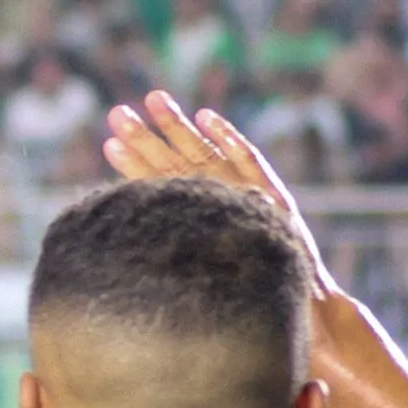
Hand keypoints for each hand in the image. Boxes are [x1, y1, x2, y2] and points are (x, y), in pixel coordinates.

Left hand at [100, 91, 333, 295]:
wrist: (299, 307)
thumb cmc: (250, 295)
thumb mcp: (205, 274)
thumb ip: (177, 254)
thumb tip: (129, 256)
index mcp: (203, 215)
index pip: (163, 184)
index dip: (136, 164)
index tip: (108, 144)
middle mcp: (221, 199)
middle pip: (178, 161)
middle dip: (149, 136)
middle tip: (117, 112)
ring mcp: (245, 195)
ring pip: (206, 154)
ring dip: (180, 127)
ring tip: (152, 101)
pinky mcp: (272, 198)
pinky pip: (248, 163)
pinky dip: (229, 140)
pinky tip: (208, 119)